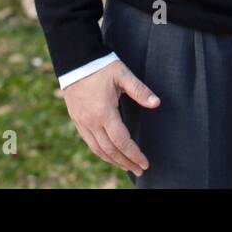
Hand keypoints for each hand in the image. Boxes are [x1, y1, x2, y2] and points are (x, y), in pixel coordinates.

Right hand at [62, 59, 159, 175]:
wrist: (75, 61)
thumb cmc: (101, 66)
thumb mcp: (123, 74)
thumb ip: (140, 90)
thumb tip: (157, 103)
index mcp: (104, 112)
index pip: (121, 141)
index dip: (134, 154)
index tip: (145, 163)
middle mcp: (91, 122)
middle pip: (110, 150)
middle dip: (126, 162)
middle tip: (140, 170)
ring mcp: (81, 122)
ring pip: (98, 150)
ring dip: (114, 161)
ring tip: (128, 167)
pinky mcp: (77, 120)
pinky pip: (89, 143)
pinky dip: (101, 153)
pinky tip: (110, 155)